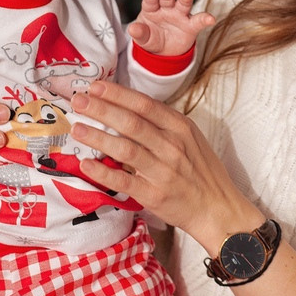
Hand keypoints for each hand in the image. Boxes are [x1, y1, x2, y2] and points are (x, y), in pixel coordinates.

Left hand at [70, 80, 260, 250]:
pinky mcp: (154, 194)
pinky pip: (124, 181)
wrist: (218, 208)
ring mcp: (163, 171)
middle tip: (78, 101)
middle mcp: (172, 146)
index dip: (117, 94)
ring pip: (125, 149)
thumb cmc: (202, 172)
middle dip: (101, 109)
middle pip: (131, 122)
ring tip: (77, 128)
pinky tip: (86, 165)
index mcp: (181, 128)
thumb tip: (128, 108)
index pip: (144, 104)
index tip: (96, 87)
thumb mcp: (191, 139)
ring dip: (97, 137)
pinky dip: (103, 172)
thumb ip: (163, 124)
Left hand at [126, 0, 215, 56]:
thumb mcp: (143, 38)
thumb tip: (132, 29)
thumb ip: (139, 33)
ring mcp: (180, 15)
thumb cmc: (151, 38)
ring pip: (183, 5)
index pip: (150, 0)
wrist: (165, 51)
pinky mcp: (191, 25)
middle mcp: (167, 8)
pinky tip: (211, 19)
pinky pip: (199, 21)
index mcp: (152, 9)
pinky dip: (205, 19)